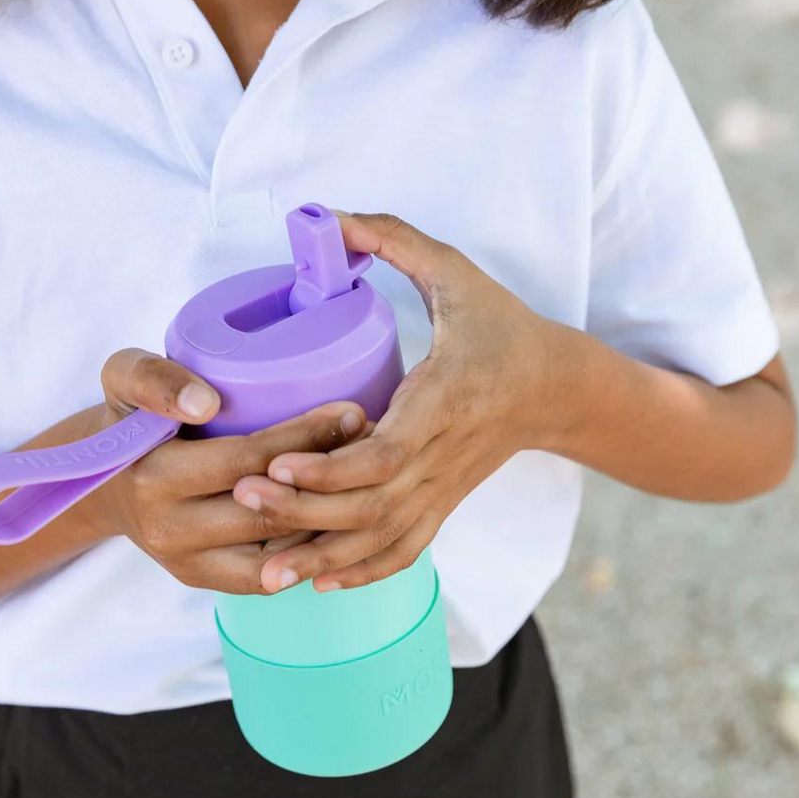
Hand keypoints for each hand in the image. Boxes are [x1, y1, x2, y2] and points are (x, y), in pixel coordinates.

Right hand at [87, 348, 365, 593]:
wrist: (106, 478)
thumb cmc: (129, 417)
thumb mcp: (123, 379)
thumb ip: (153, 379)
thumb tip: (204, 403)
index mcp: (151, 477)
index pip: (246, 461)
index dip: (304, 439)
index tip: (352, 412)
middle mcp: (167, 530)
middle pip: (269, 509)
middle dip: (329, 478)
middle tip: (375, 444)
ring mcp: (186, 563)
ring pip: (277, 554)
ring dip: (327, 520)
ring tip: (368, 480)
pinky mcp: (201, 579)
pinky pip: (266, 576)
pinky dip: (305, 551)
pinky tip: (337, 519)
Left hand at [231, 213, 555, 593]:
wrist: (556, 387)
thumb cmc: (501, 327)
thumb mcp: (456, 273)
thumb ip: (393, 239)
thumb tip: (324, 216)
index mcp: (447, 399)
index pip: (386, 452)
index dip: (330, 468)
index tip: (276, 462)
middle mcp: (444, 455)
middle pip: (372, 506)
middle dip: (304, 512)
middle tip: (243, 498)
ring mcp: (444, 488)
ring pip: (381, 539)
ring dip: (323, 556)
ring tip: (265, 569)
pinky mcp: (443, 505)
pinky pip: (403, 551)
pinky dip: (361, 572)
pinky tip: (318, 580)